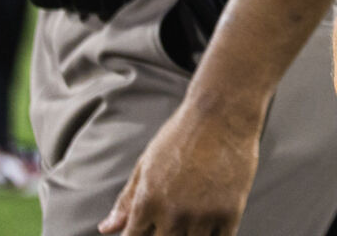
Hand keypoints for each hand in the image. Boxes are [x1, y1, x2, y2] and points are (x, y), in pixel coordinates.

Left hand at [99, 97, 262, 235]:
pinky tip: (213, 225)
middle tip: (173, 221)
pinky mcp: (230, 211)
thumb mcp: (146, 164)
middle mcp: (172, 213)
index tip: (149, 228)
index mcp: (147, 202)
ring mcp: (202, 214)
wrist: (223, 113)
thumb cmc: (182, 134)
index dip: (139, 235)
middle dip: (164, 235)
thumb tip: (106, 229)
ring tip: (193, 221)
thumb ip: (127, 200)